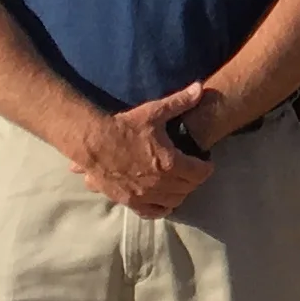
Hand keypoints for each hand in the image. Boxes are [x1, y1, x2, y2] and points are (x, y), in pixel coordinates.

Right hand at [78, 85, 214, 218]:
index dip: (206, 166)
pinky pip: (152, 212)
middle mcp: (159, 183)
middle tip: (193, 169)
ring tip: (180, 182)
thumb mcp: (153, 112)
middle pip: (189, 188)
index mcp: (169, 163)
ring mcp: (144, 195)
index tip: (206, 161)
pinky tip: (163, 200)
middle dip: (195, 178)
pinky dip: (161, 207)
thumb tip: (199, 88)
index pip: (200, 173)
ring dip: (180, 192)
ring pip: (174, 202)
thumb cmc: (124, 127)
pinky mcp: (129, 201)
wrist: (92, 142)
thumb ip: (179, 102)